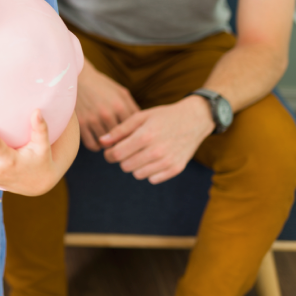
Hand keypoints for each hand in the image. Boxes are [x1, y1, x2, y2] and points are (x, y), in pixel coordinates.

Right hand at [75, 63, 139, 150]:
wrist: (78, 78)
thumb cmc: (103, 86)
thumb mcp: (122, 93)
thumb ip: (133, 109)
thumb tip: (143, 127)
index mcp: (120, 106)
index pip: (133, 130)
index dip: (135, 136)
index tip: (135, 138)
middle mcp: (107, 114)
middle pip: (120, 139)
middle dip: (123, 142)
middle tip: (124, 143)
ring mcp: (92, 119)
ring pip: (106, 144)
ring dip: (110, 145)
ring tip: (111, 141)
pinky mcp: (81, 123)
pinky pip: (92, 145)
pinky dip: (97, 146)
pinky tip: (99, 141)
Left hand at [98, 96, 214, 183]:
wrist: (194, 119)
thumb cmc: (163, 116)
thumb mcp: (140, 117)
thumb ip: (119, 130)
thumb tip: (101, 142)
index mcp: (145, 136)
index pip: (116, 154)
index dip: (109, 154)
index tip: (110, 151)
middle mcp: (156, 151)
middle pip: (125, 166)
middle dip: (122, 159)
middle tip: (127, 150)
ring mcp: (167, 161)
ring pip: (137, 174)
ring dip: (135, 165)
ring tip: (141, 153)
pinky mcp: (176, 169)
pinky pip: (152, 179)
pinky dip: (149, 171)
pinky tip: (153, 159)